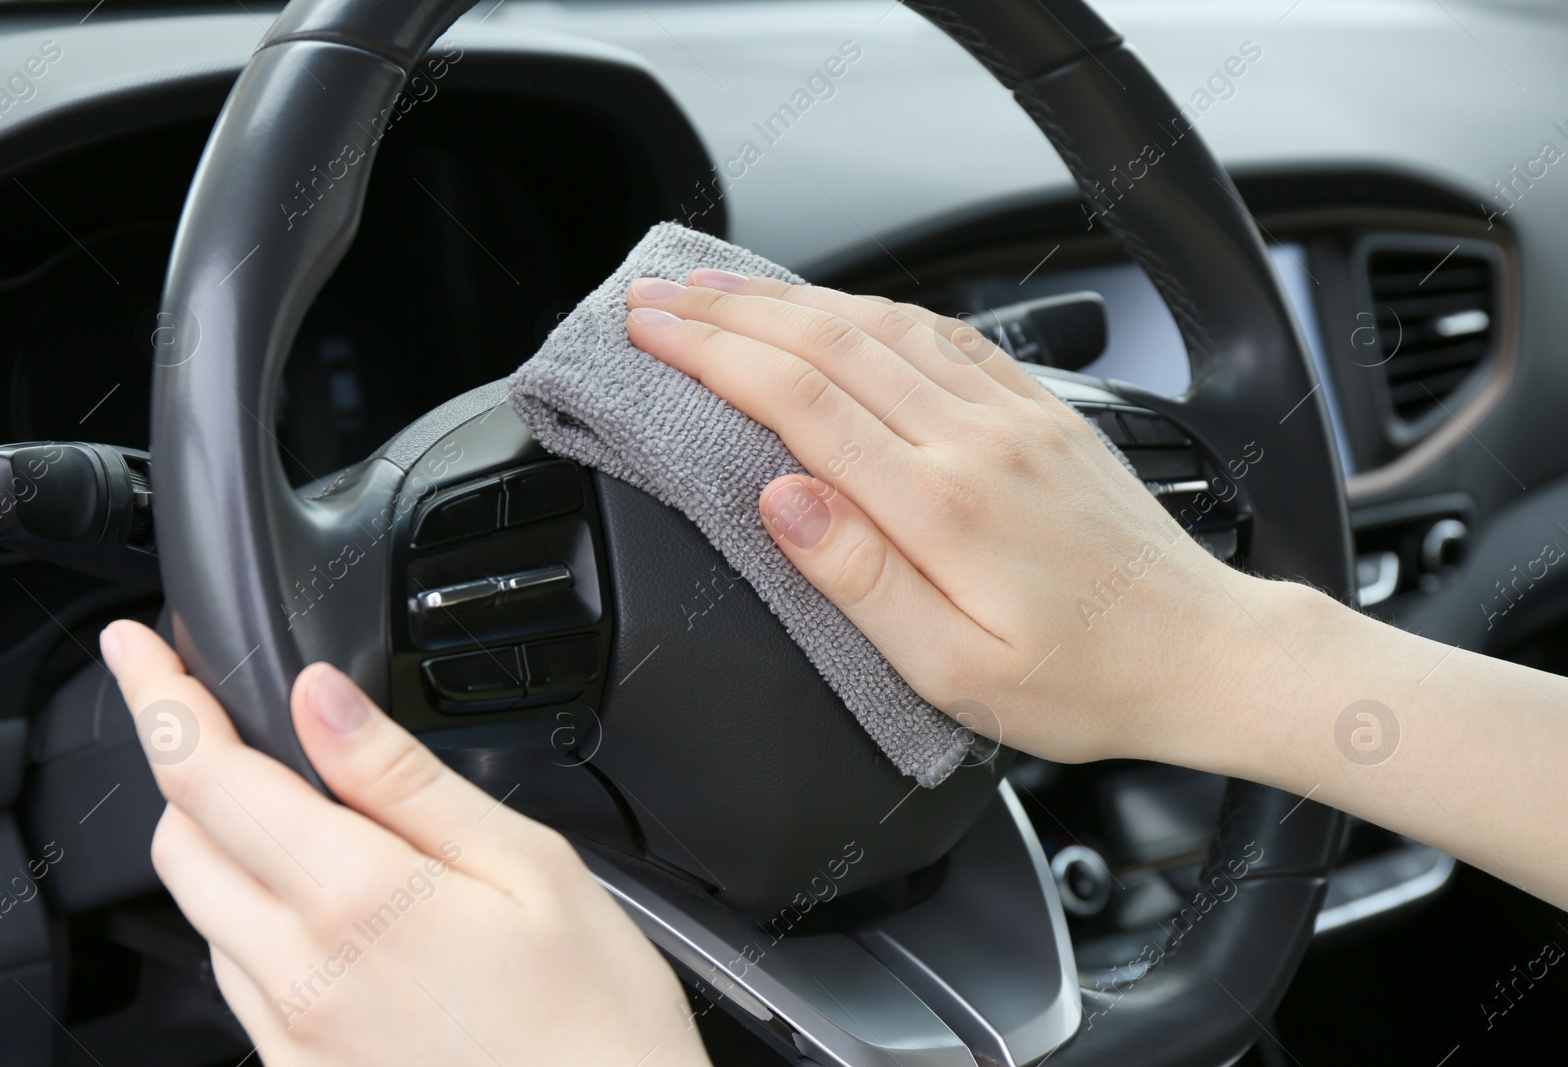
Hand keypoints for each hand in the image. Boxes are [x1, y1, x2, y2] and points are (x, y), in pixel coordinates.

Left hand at [101, 620, 709, 1066]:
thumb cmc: (596, 1023)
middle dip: (190, 767)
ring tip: (313, 824)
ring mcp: (291, 1041)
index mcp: (355, 899)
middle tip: (238, 725)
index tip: (136, 648)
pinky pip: (241, 984)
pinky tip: (337, 917)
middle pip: (181, 843)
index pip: (208, 776)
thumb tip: (324, 699)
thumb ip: (407, 781)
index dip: (159, 697)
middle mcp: (299, 977)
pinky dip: (258, 925)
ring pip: (204, 914)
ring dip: (225, 848)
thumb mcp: (529, 865)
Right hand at [625, 271, 1284, 763]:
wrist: (1201, 653)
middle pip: (829, 343)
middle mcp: (975, 437)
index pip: (800, 398)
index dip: (712, 355)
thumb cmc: (1081, 680)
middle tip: (657, 298)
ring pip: (882, 325)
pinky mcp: (1040, 413)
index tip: (649, 331)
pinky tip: (844, 309)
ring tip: (723, 291)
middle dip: (729, 313)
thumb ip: (861, 579)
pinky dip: (874, 310)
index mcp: (941, 503)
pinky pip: (944, 335)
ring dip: (792, 300)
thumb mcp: (954, 672)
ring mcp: (1013, 415)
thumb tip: (781, 500)